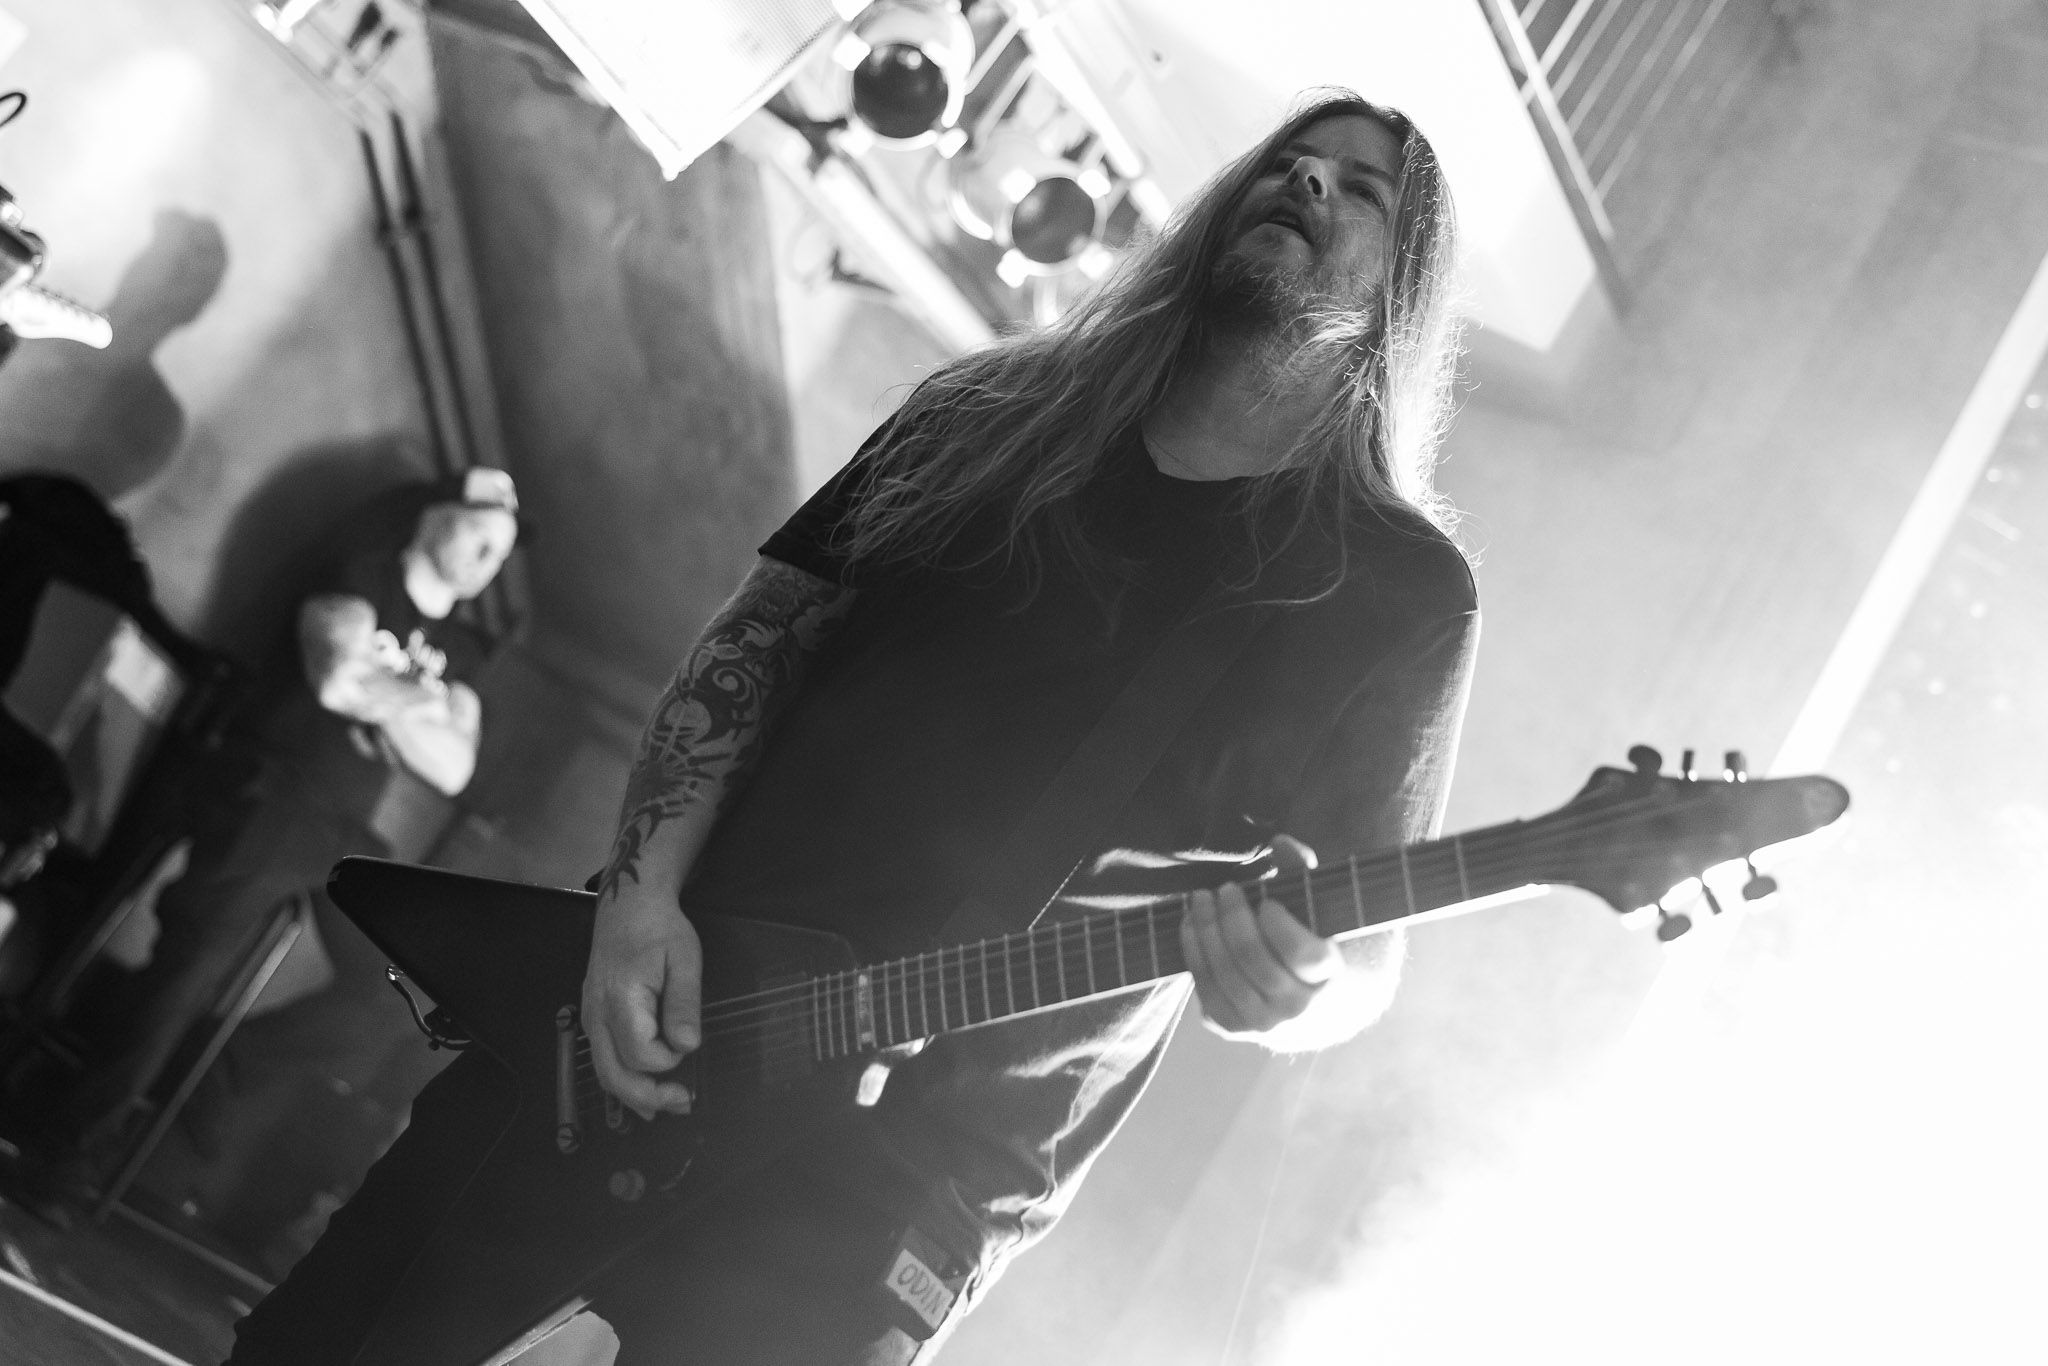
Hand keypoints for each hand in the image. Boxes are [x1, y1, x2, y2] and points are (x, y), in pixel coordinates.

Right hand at [581, 882, 701, 1118]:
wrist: (627, 906)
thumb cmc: (660, 929)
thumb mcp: (685, 959)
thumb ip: (684, 1004)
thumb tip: (687, 1046)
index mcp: (620, 999)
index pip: (640, 1053)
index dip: (667, 1060)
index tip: (687, 1044)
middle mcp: (596, 1014)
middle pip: (613, 1074)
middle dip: (647, 1096)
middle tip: (681, 1104)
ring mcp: (589, 1017)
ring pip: (603, 1072)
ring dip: (633, 1095)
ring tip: (665, 1106)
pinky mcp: (592, 1017)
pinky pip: (602, 1058)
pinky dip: (622, 1079)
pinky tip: (643, 1090)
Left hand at [1180, 835, 1343, 1039]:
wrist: (1307, 1008)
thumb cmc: (1310, 944)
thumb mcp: (1316, 910)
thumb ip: (1302, 873)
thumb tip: (1279, 842)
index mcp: (1328, 977)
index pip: (1302, 954)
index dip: (1279, 925)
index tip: (1266, 902)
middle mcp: (1297, 1008)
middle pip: (1255, 960)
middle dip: (1233, 918)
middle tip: (1225, 889)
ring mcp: (1262, 1023)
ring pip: (1225, 974)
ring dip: (1207, 931)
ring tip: (1201, 899)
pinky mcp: (1231, 1027)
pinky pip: (1205, 988)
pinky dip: (1193, 952)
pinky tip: (1190, 924)